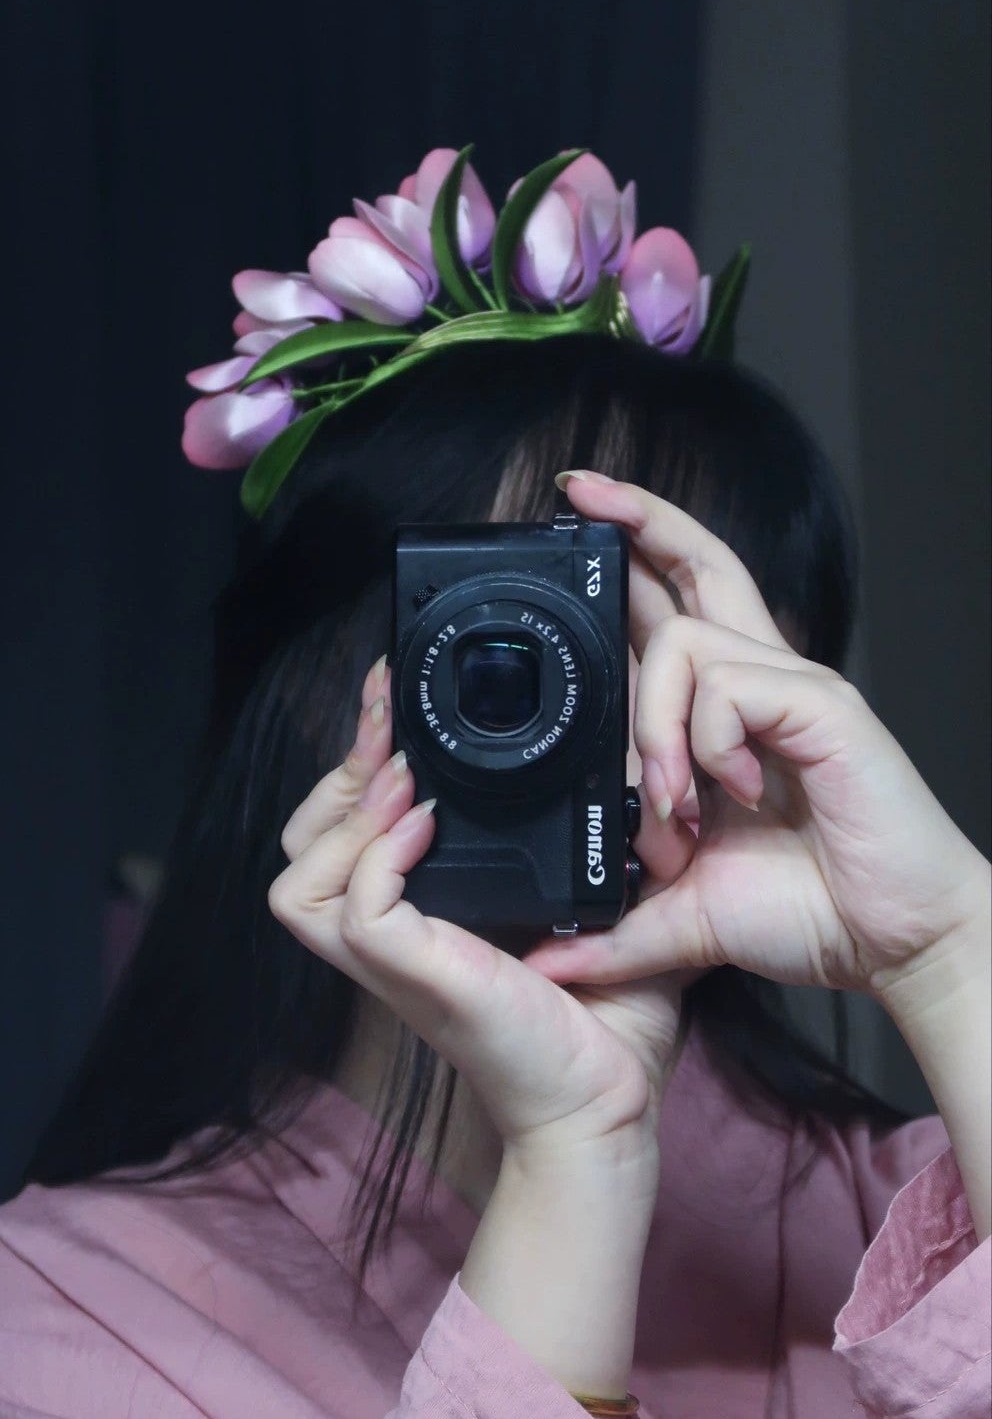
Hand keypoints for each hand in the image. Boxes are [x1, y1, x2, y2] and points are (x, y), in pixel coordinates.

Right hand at [269, 659, 693, 1162]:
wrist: (612, 1101)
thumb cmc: (604, 1017)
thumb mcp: (592, 900)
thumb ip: (589, 833)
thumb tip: (617, 753)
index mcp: (420, 911)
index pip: (344, 828)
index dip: (355, 764)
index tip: (391, 701)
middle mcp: (391, 933)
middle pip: (301, 844)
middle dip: (340, 771)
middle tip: (388, 719)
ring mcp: (393, 960)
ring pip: (299, 880)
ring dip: (344, 816)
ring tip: (402, 778)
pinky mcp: (413, 975)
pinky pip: (357, 908)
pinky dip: (381, 857)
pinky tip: (426, 824)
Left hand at [525, 473, 991, 1008]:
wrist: (895, 945)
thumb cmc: (809, 910)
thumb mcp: (683, 911)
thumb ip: (615, 921)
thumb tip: (550, 953)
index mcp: (729, 713)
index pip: (675, 608)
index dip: (631, 560)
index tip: (573, 520)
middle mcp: (760, 683)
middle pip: (699, 564)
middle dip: (635, 519)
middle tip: (576, 492)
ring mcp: (793, 688)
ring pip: (683, 643)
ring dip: (653, 726)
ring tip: (672, 805)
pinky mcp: (823, 705)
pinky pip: (729, 688)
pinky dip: (709, 744)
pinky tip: (737, 794)